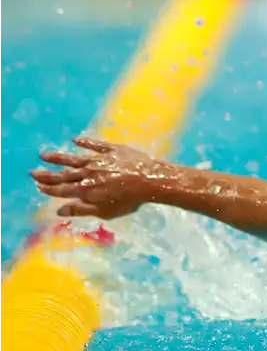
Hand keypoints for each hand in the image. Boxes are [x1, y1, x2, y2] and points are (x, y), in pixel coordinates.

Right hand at [30, 136, 170, 219]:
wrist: (150, 180)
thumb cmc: (129, 200)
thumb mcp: (105, 211)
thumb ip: (81, 210)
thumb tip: (58, 211)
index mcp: (86, 189)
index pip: (62, 189)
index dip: (49, 188)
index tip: (38, 186)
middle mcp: (89, 173)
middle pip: (64, 174)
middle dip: (48, 174)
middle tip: (33, 172)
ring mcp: (99, 160)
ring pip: (74, 158)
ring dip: (58, 157)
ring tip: (43, 154)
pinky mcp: (112, 150)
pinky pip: (95, 144)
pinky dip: (85, 142)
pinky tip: (75, 139)